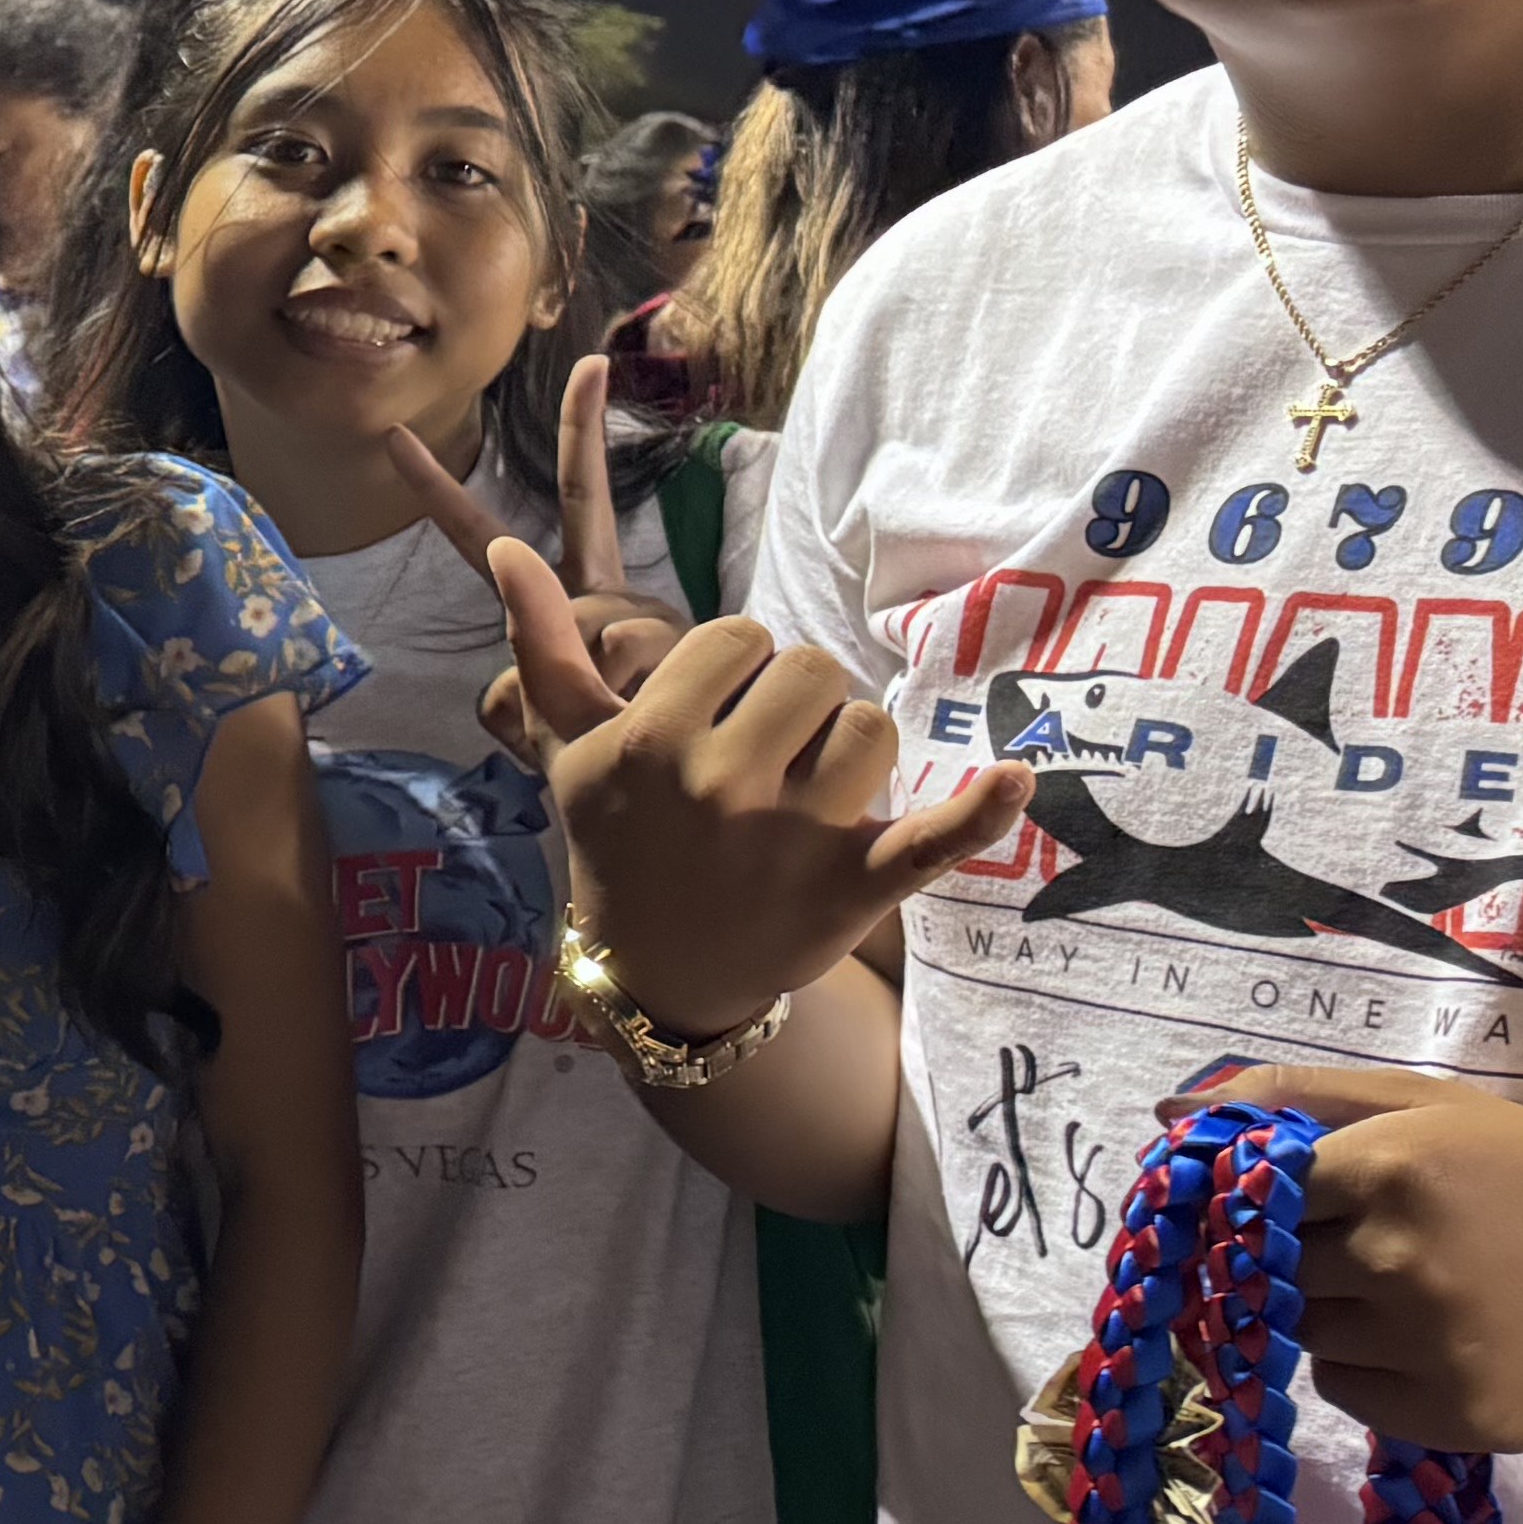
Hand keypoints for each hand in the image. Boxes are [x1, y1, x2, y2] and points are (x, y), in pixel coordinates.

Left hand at [403, 355, 687, 729]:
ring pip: (584, 621)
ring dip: (585, 689)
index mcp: (558, 606)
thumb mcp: (531, 728)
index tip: (391, 435)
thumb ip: (508, 695)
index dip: (436, 493)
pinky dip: (621, 700)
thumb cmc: (602, 756)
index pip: (481, 543)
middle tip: (593, 365)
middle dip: (580, 428)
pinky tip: (646, 716)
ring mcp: (643, 608)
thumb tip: (544, 659)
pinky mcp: (684, 635)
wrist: (687, 791)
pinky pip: (621, 655)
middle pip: (580, 500)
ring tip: (614, 720)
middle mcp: (601, 592)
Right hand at [481, 535, 1025, 1039]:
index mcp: (651, 739)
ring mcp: (792, 837)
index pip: (736, 639)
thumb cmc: (619, 839)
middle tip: (764, 756)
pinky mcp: (855, 888)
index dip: (731, 669)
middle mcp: (721, 783)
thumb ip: (540, 646)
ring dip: (852, 747)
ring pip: (868, 728)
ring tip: (813, 789)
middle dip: (794, 701)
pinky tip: (1017, 778)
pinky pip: (931, 839)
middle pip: (809, 671)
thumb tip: (505, 550)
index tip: (711, 717)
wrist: (661, 973)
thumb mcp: (568, 749)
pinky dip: (979, 812)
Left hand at [1206, 1066, 1522, 1449]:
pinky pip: (1347, 1392)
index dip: (1251, 1200)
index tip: (1270, 1205)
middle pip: (1266, 1267)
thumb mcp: (1433, 1106)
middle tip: (1370, 1247)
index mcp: (1388, 1166)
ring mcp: (1426, 1344)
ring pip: (1301, 1333)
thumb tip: (1171, 1111)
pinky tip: (1435, 1341)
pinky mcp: (1452, 1417)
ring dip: (1332, 1315)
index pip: (1244, 1192)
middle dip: (1296, 1257)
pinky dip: (1369, 1371)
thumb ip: (1297, 1097)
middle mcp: (1397, 1258)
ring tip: (1418, 1291)